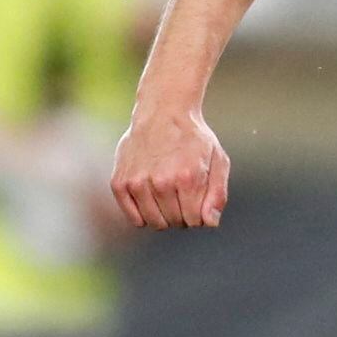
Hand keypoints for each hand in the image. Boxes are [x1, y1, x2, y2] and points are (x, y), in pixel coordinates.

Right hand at [111, 99, 230, 229]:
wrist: (162, 112)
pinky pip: (133, 218)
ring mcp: (137, 183)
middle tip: (182, 196)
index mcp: (187, 178)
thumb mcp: (218, 160)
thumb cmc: (193, 138)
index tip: (197, 201)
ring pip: (154, 223)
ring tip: (168, 197)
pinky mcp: (119, 183)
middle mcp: (160, 182)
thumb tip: (209, 223)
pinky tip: (151, 199)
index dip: (199, 216)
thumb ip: (217, 194)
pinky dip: (144, 215)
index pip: (194, 221)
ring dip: (164, 217)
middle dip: (182, 216)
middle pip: (174, 222)